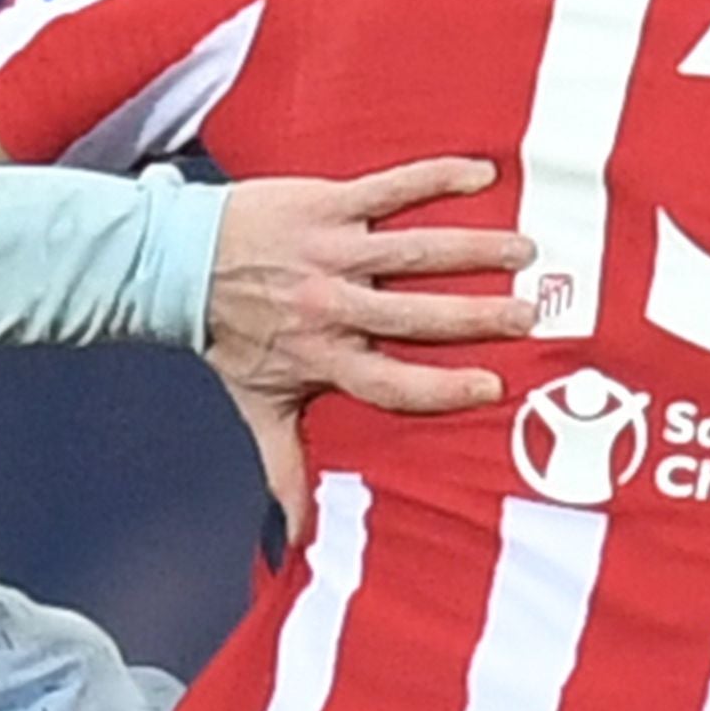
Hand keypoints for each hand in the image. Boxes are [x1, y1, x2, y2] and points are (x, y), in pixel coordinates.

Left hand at [199, 155, 527, 539]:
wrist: (179, 263)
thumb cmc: (230, 335)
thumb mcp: (258, 403)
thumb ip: (285, 465)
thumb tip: (297, 536)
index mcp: (325, 358)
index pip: (393, 381)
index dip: (442, 388)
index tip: (492, 386)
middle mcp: (332, 307)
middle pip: (417, 316)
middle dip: (477, 315)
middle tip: (530, 313)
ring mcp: (332, 252)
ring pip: (414, 250)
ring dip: (474, 246)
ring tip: (527, 248)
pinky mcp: (327, 204)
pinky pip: (389, 188)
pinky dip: (435, 177)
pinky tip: (481, 174)